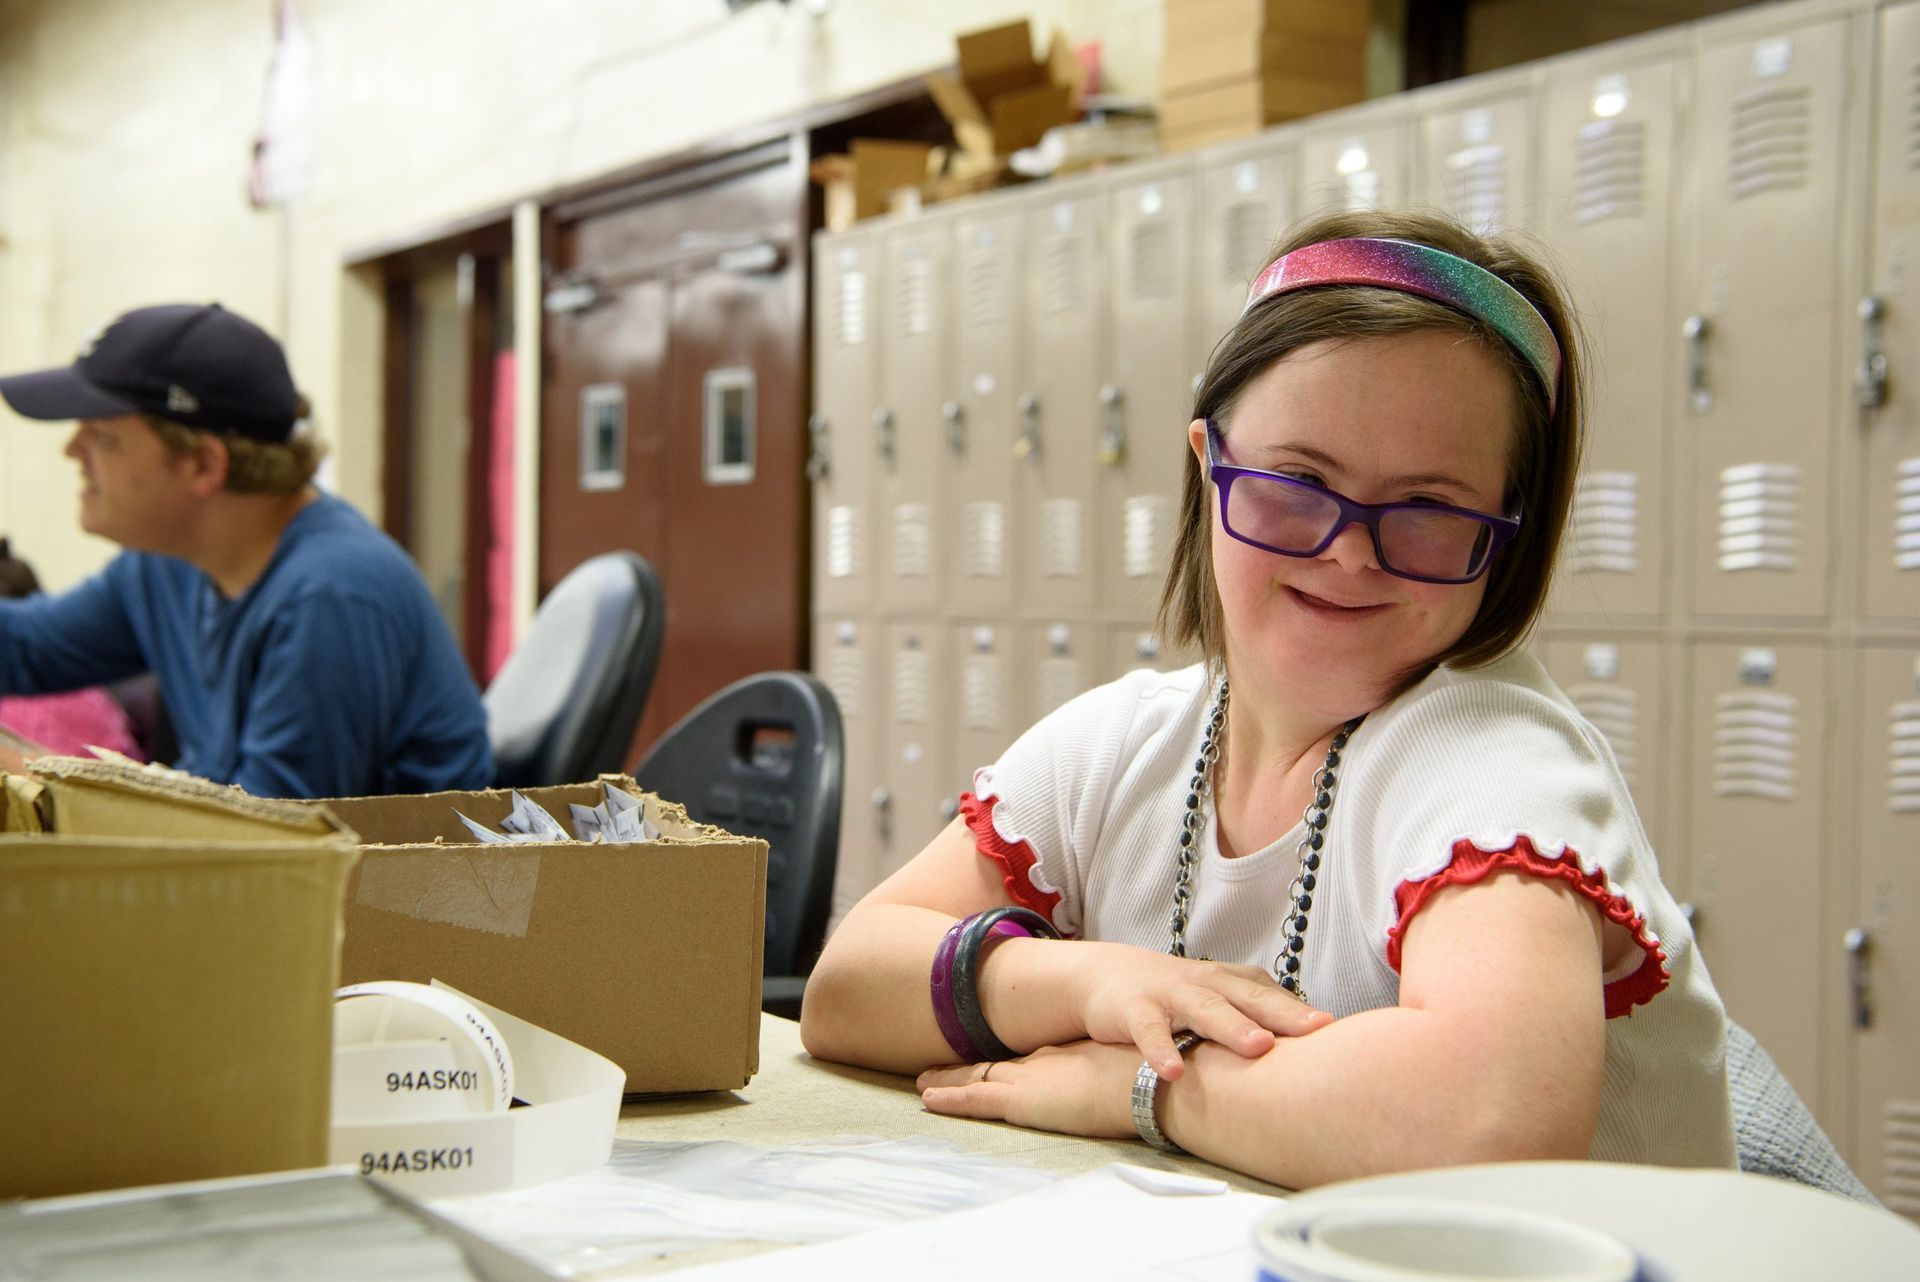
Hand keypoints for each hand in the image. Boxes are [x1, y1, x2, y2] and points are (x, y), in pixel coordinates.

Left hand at [917, 1041, 1141, 1138]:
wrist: (1152, 1081)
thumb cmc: (1154, 1080)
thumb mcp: (1134, 1074)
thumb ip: (1123, 1080)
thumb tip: (1137, 1086)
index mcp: (1069, 1058)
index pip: (1029, 1060)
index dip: (1008, 1062)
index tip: (994, 1061)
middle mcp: (1043, 1064)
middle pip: (997, 1064)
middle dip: (969, 1066)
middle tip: (941, 1067)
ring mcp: (1030, 1080)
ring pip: (978, 1078)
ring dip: (949, 1080)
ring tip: (923, 1082)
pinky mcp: (1021, 1101)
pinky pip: (974, 1099)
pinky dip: (950, 1098)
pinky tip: (928, 1098)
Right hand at [1062, 943, 1331, 1080]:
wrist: (1103, 976)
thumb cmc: (1173, 996)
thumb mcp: (1216, 999)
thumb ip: (1255, 1016)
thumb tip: (1312, 1051)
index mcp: (1229, 983)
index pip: (1272, 996)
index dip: (1303, 1013)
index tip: (1339, 1031)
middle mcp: (1206, 983)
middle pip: (1249, 998)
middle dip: (1283, 1015)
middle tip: (1318, 1030)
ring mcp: (1170, 995)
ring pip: (1205, 1009)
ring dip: (1232, 1026)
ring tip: (1259, 1047)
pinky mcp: (1134, 1010)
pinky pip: (1149, 1032)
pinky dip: (1161, 1050)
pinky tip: (1173, 1073)